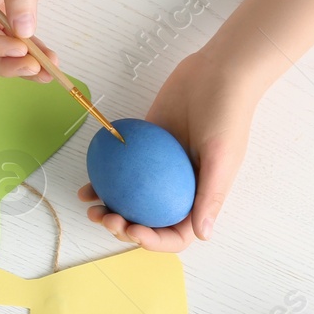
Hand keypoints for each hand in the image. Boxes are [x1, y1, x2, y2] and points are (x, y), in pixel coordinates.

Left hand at [81, 47, 262, 251]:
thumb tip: (203, 235)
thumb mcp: (223, 157)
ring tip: (92, 210)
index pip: (176, 234)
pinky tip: (86, 188)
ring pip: (129, 202)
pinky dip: (102, 184)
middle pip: (148, 222)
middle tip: (107, 218)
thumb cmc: (227, 113)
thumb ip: (211, 196)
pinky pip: (119, 174)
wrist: (215, 72)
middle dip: (124, 229)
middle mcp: (176, 189)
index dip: (154, 241)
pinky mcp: (141, 151)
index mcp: (199, 198)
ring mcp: (156, 171)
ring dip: (109, 212)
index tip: (134, 230)